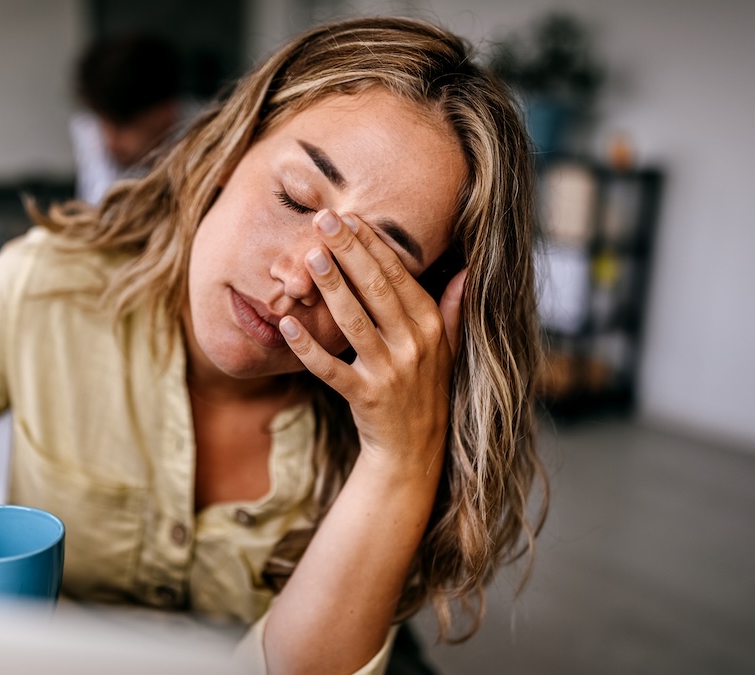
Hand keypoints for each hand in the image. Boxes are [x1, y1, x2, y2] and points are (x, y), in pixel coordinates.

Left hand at [279, 209, 465, 474]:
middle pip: (376, 290)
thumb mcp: (448, 349)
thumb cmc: (426, 391)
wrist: (415, 452)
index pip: (399, 277)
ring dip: (332, 288)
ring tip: (310, 256)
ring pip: (355, 322)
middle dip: (349, 252)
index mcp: (431, 326)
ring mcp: (390, 373)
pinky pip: (331, 370)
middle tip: (324, 221)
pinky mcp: (365, 398)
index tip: (351, 217)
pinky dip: (309, 348)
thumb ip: (454, 309)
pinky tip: (287, 326)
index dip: (374, 245)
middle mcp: (414, 346)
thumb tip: (468, 271)